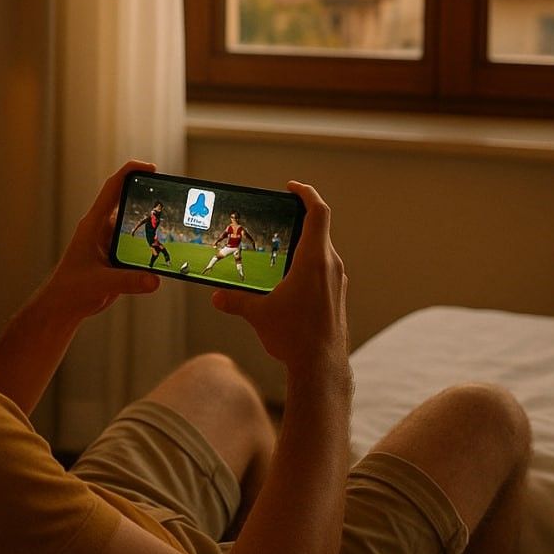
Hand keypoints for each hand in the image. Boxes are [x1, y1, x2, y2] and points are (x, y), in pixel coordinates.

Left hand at [43, 160, 160, 319]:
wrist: (63, 307)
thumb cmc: (72, 290)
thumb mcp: (100, 283)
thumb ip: (127, 281)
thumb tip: (155, 280)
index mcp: (93, 224)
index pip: (113, 188)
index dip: (131, 172)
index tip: (152, 169)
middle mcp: (102, 228)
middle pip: (128, 202)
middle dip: (149, 197)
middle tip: (174, 197)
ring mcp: (110, 241)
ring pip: (135, 225)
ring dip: (153, 223)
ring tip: (177, 222)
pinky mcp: (117, 256)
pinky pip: (137, 244)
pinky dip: (151, 244)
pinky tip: (168, 250)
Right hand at [211, 182, 347, 376]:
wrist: (322, 366)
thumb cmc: (294, 336)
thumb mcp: (258, 314)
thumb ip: (234, 300)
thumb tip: (215, 296)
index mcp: (314, 260)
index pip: (317, 212)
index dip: (306, 193)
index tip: (291, 187)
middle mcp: (331, 266)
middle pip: (320, 229)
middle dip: (299, 218)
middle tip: (278, 215)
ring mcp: (337, 281)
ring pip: (323, 250)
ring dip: (304, 242)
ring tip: (280, 247)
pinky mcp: (337, 296)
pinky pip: (324, 268)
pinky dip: (308, 262)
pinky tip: (289, 278)